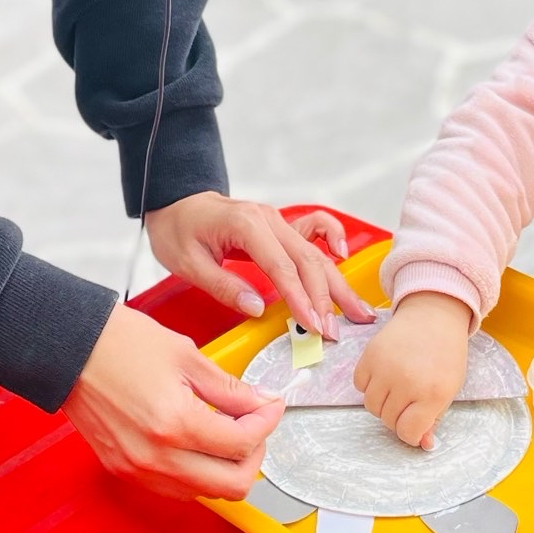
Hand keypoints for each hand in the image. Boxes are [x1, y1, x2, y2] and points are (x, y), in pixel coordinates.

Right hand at [64, 301, 286, 499]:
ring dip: (227, 467)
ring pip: (206, 493)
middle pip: (232, 485)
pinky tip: (200, 443)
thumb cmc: (117, 343)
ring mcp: (139, 469)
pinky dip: (199, 472)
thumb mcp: (186, 355)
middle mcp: (157, 457)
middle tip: (256, 426)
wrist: (69, 349)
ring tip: (228, 433)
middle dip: (255, 455)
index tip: (271, 405)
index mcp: (175, 424)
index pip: (243, 443)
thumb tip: (260, 403)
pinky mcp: (125, 471)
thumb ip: (229, 388)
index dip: (267, 421)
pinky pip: (177, 488)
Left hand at [144, 194, 373, 337]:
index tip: (313, 325)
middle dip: (326, 298)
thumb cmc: (178, 229)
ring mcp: (277, 220)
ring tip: (357, 310)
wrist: (176, 202)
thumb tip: (258, 308)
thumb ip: (224, 285)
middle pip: (307, 261)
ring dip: (337, 283)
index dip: (300, 299)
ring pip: (315, 252)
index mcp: (246, 225)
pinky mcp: (279, 226)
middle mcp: (268, 219)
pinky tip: (343, 257)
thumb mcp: (188, 262)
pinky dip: (333, 239)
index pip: (282, 268)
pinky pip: (314, 230)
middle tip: (336, 331)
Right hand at [353, 291, 472, 449]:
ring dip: (382, 403)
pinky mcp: (369, 355)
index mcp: (432, 394)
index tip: (414, 425)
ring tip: (396, 388)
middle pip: (388, 420)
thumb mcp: (449, 388)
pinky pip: (360, 385)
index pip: (408, 432)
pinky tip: (384, 374)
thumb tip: (422, 444)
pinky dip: (369, 385)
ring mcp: (385, 368)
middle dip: (398, 417)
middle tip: (409, 402)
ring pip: (371, 406)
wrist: (434, 315)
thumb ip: (433, 418)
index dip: (411, 433)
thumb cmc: (446, 353)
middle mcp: (407, 383)